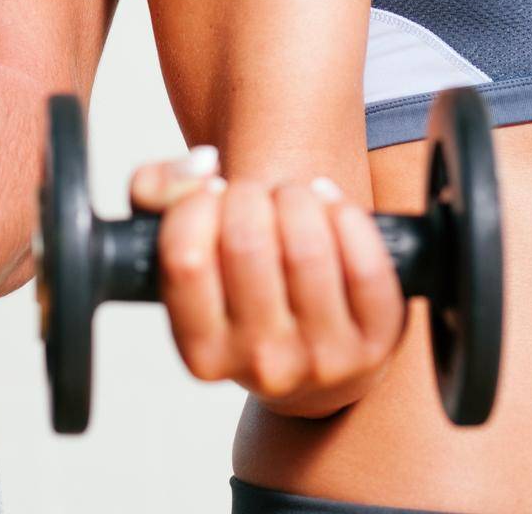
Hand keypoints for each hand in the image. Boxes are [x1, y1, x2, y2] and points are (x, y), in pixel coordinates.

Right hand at [129, 148, 407, 415]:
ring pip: (307, 247)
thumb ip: (155, 192)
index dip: (194, 206)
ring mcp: (324, 358)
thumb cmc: (234, 287)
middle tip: (255, 195)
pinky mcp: (376, 341)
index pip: (185, 259)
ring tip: (291, 199)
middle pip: (248, 243)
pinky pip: (364, 261)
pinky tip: (329, 208)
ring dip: (296, 198)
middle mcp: (262, 365)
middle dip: (250, 194)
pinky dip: (345, 215)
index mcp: (202, 353)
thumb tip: (204, 165)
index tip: (210, 194)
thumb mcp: (178, 250)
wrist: (310, 353)